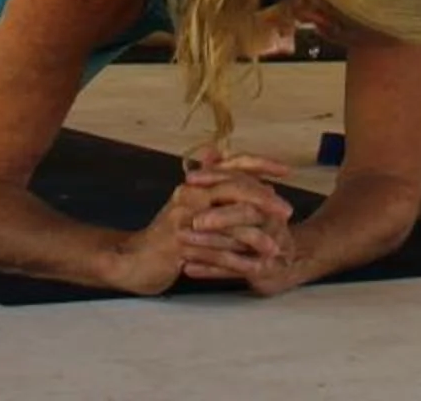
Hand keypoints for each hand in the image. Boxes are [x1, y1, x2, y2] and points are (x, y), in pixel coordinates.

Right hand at [110, 155, 285, 295]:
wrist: (133, 261)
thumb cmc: (166, 233)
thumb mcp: (185, 203)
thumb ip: (205, 180)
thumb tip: (216, 152)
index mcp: (194, 184)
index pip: (231, 164)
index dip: (260, 165)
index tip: (286, 170)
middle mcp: (189, 196)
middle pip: (234, 189)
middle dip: (265, 200)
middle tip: (287, 211)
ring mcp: (185, 221)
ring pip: (229, 224)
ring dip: (256, 236)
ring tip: (277, 246)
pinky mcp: (181, 247)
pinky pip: (216, 252)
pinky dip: (239, 260)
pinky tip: (255, 268)